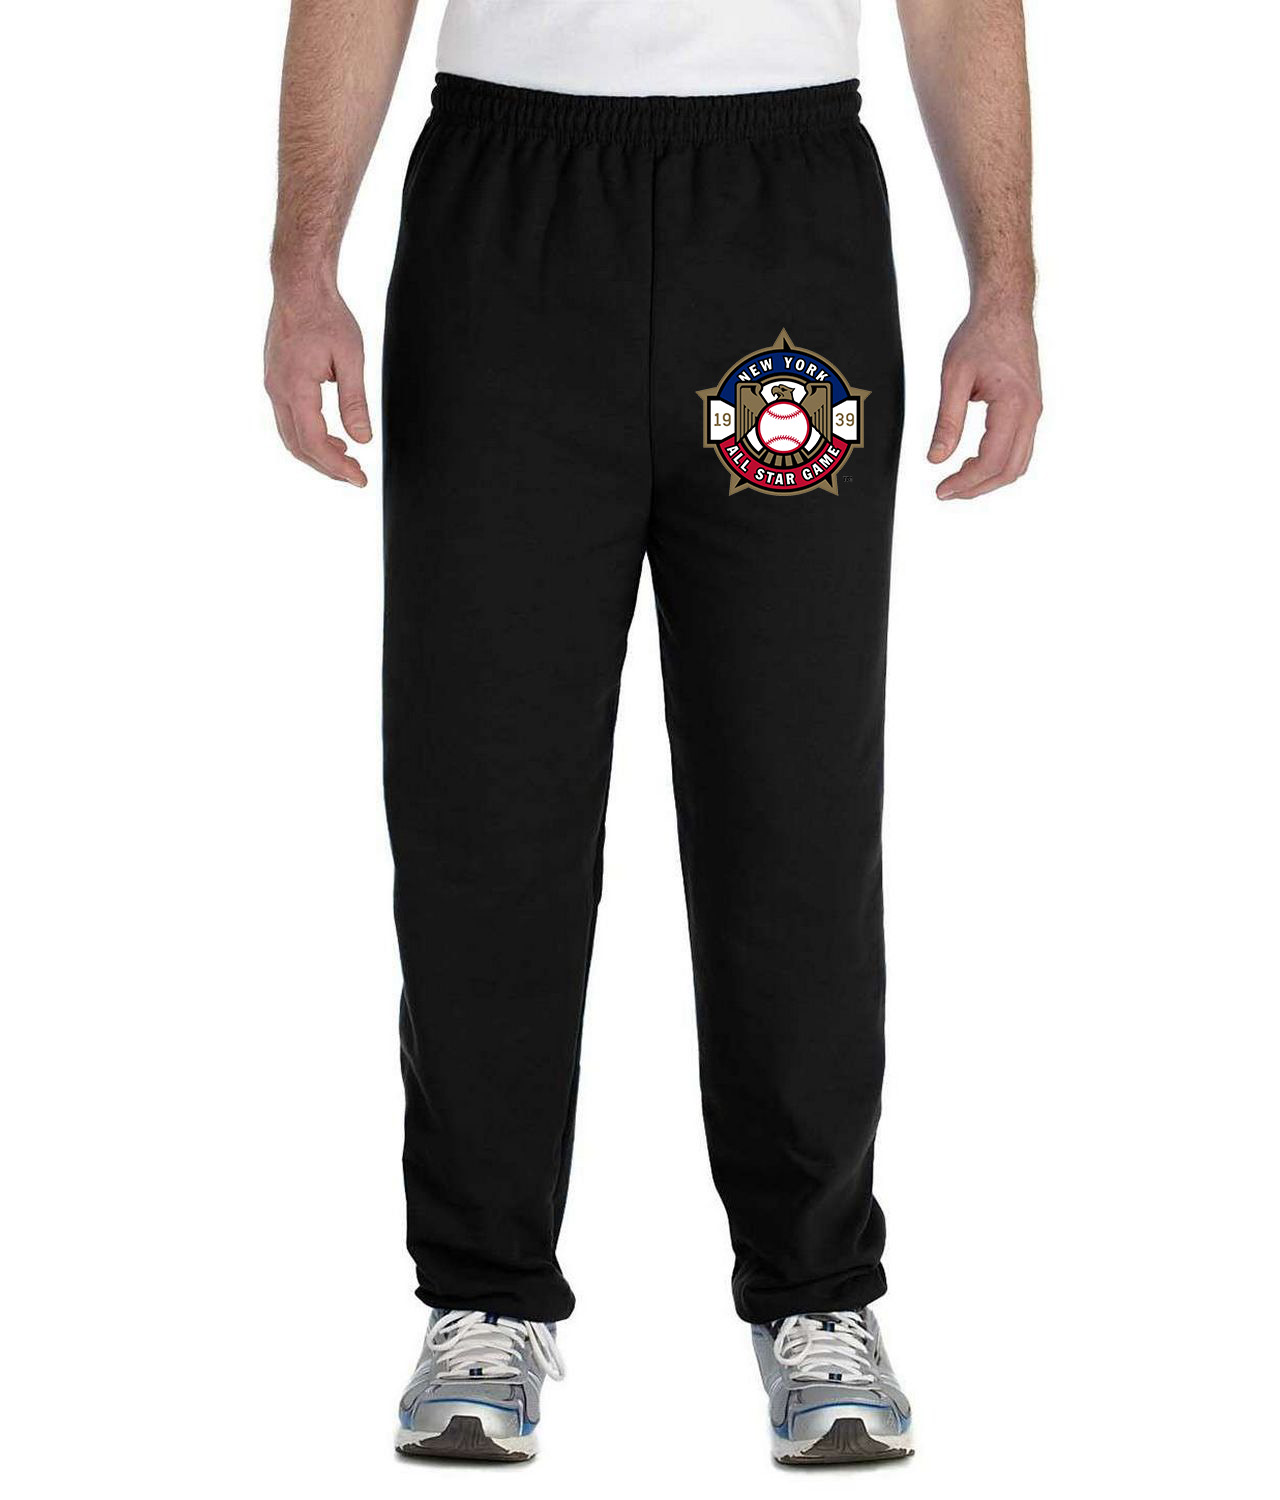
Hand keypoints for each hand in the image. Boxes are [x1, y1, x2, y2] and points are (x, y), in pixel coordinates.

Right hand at [265, 281, 370, 485]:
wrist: (300, 286)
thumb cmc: (326, 315)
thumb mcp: (350, 358)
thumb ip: (355, 402)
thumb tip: (362, 439)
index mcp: (295, 388)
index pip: (314, 443)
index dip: (337, 468)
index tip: (360, 480)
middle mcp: (277, 391)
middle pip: (298, 447)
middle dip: (327, 467)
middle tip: (356, 475)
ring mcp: (273, 386)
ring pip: (290, 436)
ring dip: (317, 453)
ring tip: (347, 459)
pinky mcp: (276, 380)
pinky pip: (288, 419)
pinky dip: (308, 435)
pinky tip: (331, 436)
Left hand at [928, 304, 1041, 499]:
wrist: (1006, 311)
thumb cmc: (980, 336)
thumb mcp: (953, 378)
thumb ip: (946, 422)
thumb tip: (935, 459)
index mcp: (1014, 405)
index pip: (991, 460)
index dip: (965, 482)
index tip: (940, 490)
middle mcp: (1031, 413)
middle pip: (1009, 470)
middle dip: (976, 487)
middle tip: (946, 491)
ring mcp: (1034, 413)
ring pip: (1017, 464)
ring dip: (988, 479)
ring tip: (958, 480)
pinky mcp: (1031, 411)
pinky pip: (1019, 449)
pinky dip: (998, 464)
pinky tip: (973, 462)